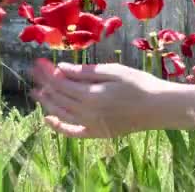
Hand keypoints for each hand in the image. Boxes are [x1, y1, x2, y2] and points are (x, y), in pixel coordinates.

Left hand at [30, 59, 171, 137]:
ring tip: (37, 92)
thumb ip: (85, 72)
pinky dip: (59, 127)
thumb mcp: (113, 71)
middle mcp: (88, 112)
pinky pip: (73, 132)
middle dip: (44, 82)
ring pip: (61, 113)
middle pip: (58, 96)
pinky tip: (49, 119)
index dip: (48, 71)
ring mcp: (92, 125)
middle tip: (34, 72)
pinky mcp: (97, 133)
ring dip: (47, 102)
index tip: (39, 61)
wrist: (160, 107)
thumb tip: (61, 68)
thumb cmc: (139, 83)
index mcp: (91, 95)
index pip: (61, 82)